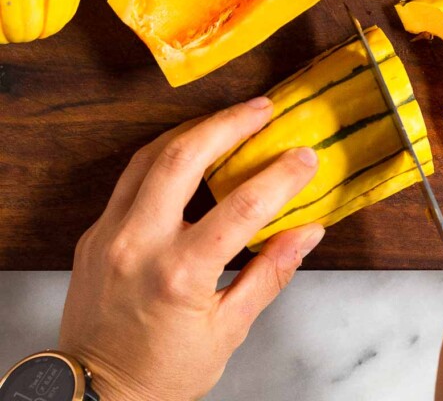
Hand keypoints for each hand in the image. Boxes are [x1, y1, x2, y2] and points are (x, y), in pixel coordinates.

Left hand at [59, 99, 323, 400]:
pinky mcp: (95, 231)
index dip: (279, 176)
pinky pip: (131, 177)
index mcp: (179, 276)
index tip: (304, 157)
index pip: (240, 208)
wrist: (95, 396)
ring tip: (229, 117)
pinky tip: (189, 148)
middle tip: (262, 108)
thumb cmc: (164, 372)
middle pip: (183, 158)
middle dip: (228, 123)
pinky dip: (164, 154)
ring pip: (150, 156)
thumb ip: (269, 275)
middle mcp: (138, 245)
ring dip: (193, 129)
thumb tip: (308, 231)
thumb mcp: (228, 331)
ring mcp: (110, 233)